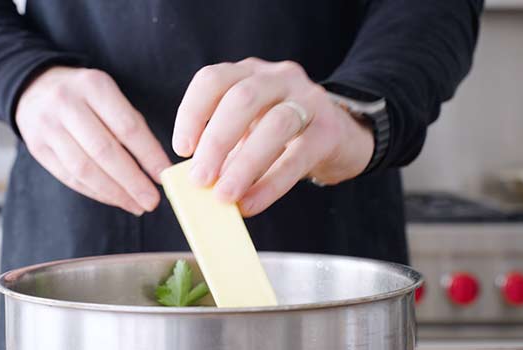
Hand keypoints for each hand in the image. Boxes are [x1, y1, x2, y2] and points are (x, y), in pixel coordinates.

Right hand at [16, 67, 170, 214]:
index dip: (149, 155)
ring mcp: (48, 126)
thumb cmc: (86, 96)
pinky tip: (115, 199)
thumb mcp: (109, 94)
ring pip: (85, 169)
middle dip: (132, 181)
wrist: (35, 88)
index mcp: (94, 86)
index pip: (127, 126)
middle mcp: (67, 104)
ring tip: (137, 205)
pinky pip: (70, 177)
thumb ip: (131, 125)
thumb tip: (157, 167)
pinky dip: (96, 192)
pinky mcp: (37, 148)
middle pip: (105, 151)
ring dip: (114, 193)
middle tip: (152, 201)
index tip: (165, 175)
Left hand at [172, 58, 373, 216]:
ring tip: (224, 195)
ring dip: (245, 164)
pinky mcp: (329, 130)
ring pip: (276, 124)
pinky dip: (271, 184)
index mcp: (249, 74)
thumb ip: (223, 148)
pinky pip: (299, 157)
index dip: (192, 113)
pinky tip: (251, 204)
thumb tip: (196, 181)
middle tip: (200, 179)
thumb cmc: (281, 135)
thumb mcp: (248, 130)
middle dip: (216, 140)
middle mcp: (279, 78)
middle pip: (243, 98)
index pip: (213, 79)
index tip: (182, 149)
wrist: (339, 138)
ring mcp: (308, 100)